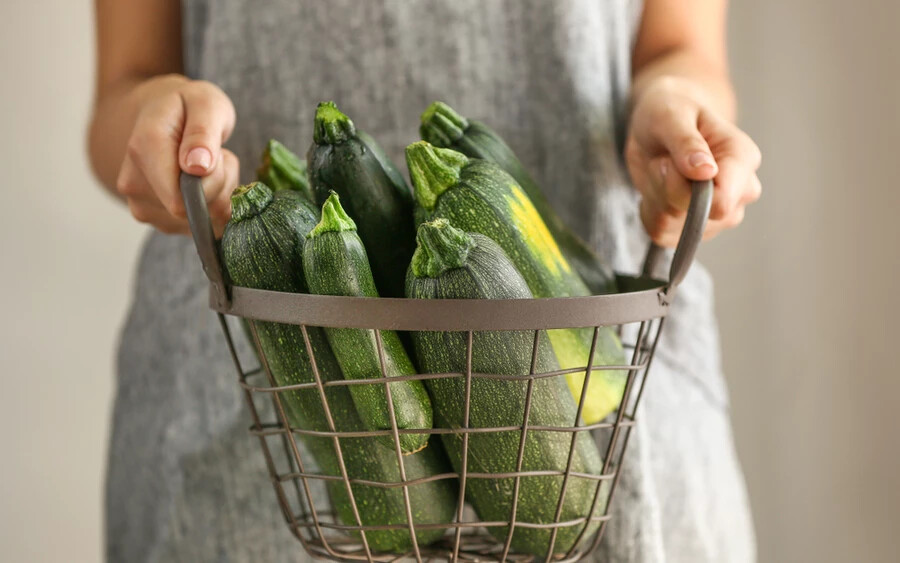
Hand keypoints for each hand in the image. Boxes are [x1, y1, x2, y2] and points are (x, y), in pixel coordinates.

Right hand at [115, 75, 238, 235]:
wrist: (160, 116)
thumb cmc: (186, 107)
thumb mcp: (205, 103)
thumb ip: (203, 132)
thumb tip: (198, 168)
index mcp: (143, 151)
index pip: (181, 199)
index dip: (213, 180)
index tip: (214, 152)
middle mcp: (134, 186)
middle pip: (196, 211)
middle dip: (220, 184)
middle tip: (214, 155)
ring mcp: (144, 208)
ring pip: (205, 220)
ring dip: (220, 193)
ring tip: (205, 164)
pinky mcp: (160, 222)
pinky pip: (205, 225)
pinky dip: (214, 204)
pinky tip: (202, 181)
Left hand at [625, 77, 761, 246]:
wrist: (661, 122)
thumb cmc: (670, 111)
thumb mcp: (671, 115)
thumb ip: (686, 143)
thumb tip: (706, 172)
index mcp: (743, 159)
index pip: (723, 202)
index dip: (686, 190)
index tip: (670, 162)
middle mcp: (739, 193)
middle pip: (696, 219)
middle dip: (666, 189)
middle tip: (663, 160)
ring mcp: (719, 216)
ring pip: (673, 227)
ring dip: (655, 197)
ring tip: (662, 168)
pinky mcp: (692, 228)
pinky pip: (660, 233)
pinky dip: (649, 210)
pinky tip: (656, 186)